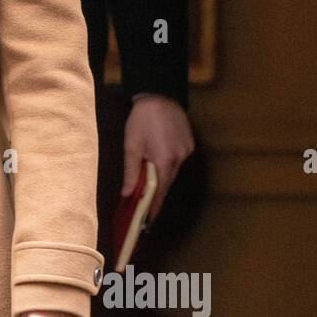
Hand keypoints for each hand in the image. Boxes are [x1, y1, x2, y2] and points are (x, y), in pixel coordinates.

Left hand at [122, 94, 194, 223]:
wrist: (160, 94)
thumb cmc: (142, 120)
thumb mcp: (131, 146)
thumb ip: (130, 172)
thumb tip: (128, 194)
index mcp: (164, 160)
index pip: (159, 192)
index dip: (154, 207)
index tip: (148, 221)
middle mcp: (179, 158)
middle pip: (167, 182)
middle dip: (156, 193)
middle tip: (144, 204)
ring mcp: (187, 150)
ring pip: (172, 171)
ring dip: (161, 177)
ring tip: (148, 183)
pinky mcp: (189, 143)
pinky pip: (177, 160)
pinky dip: (167, 164)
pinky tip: (157, 160)